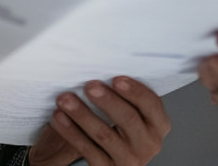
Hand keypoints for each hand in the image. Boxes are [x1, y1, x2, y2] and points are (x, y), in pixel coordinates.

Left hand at [29, 76, 169, 165]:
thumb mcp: (138, 113)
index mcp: (158, 125)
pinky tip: (59, 118)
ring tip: (65, 99)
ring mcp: (128, 160)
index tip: (116, 78)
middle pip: (128, 118)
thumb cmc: (125, 124)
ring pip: (103, 134)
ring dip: (82, 114)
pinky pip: (86, 149)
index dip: (134, 91)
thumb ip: (131, 96)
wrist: (117, 156)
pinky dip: (70, 132)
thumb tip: (109, 61)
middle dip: (106, 100)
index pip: (151, 104)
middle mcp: (147, 144)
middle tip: (89, 85)